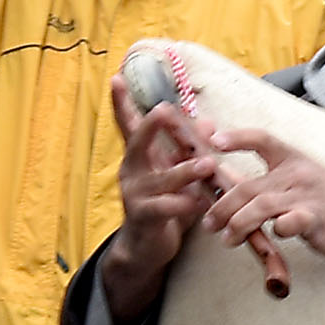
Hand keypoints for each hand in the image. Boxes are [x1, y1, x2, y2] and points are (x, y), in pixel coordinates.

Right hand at [96, 83, 224, 321]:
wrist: (146, 247)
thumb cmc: (166, 204)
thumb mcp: (178, 174)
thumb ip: (190, 150)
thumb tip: (208, 121)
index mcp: (140, 156)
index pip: (129, 124)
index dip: (121, 102)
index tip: (116, 77)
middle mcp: (132, 171)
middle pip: (137, 143)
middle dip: (150, 126)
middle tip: (164, 109)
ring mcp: (135, 194)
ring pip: (160, 179)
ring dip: (185, 171)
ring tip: (207, 165)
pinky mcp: (143, 218)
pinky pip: (165, 208)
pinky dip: (185, 204)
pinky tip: (201, 202)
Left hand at [200, 125, 324, 269]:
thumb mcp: (298, 176)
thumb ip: (266, 178)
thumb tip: (226, 177)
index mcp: (291, 158)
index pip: (261, 139)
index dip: (237, 137)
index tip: (213, 140)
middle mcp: (296, 174)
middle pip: (250, 186)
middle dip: (223, 205)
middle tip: (208, 222)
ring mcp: (306, 196)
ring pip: (262, 205)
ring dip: (238, 223)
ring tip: (226, 238)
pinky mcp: (316, 218)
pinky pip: (290, 222)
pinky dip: (276, 229)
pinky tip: (271, 235)